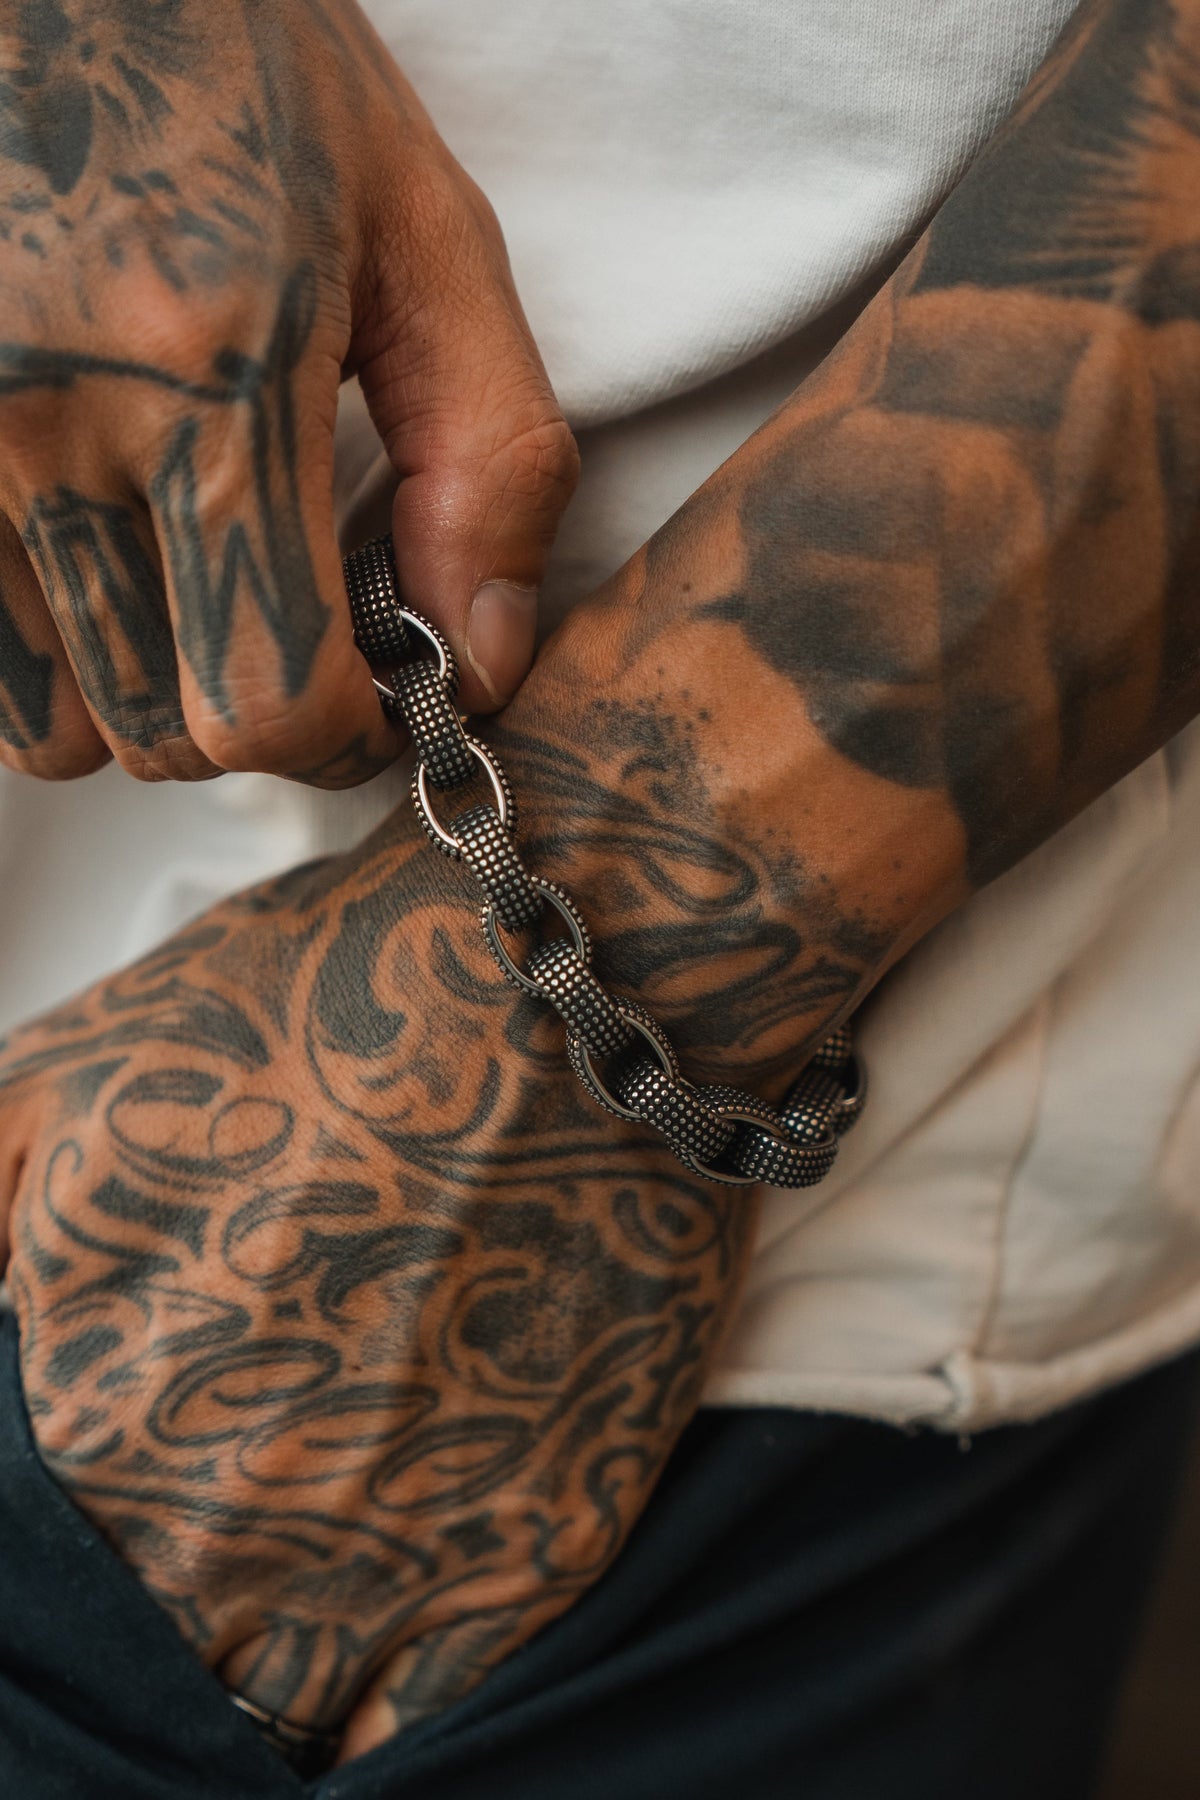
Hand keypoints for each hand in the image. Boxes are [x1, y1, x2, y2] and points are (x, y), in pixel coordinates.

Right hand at [0, 0, 576, 787]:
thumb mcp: (419, 231)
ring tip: (188, 568)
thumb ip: (489, 461)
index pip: (265, 703)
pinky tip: (98, 541)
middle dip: (253, 716)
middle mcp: (46, 416)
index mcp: (212, 369)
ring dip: (143, 686)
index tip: (375, 690)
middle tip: (291, 621)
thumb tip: (485, 659)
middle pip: (161, 739)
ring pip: (55, 723)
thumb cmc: (237, 65)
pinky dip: (48, 640)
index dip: (342, 735)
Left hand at [0, 811, 756, 1761]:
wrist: (556, 990)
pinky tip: (361, 1650)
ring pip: (272, 1700)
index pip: (49, 1558)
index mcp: (97, 1414)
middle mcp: (229, 1519)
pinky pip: (407, 1720)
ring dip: (264, 1652)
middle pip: (161, 1634)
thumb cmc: (318, 1010)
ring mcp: (387, 1556)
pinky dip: (370, 1706)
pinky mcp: (528, 1556)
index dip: (93, 1508)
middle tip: (235, 1481)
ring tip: (289, 1560)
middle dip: (174, 1575)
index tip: (147, 1449)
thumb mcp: (59, 1077)